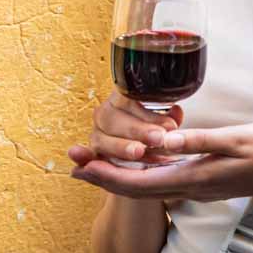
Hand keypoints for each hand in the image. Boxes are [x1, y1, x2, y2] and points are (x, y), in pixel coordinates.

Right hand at [67, 91, 182, 167]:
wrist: (141, 144)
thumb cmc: (154, 128)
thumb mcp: (164, 120)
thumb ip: (169, 117)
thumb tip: (175, 112)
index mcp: (122, 97)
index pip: (132, 102)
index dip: (149, 115)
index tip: (170, 126)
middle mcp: (105, 112)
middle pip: (114, 118)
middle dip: (138, 130)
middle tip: (159, 139)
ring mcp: (96, 133)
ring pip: (102, 138)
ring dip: (120, 146)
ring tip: (139, 152)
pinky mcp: (93, 152)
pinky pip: (85, 154)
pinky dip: (82, 155)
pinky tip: (77, 155)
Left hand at [70, 123, 252, 201]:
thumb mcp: (233, 139)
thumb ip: (197, 141)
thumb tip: (162, 142)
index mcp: (192, 177)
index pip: (138, 182)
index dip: (106, 175)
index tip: (80, 165)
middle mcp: (188, 188)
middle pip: (135, 189)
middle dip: (101, 176)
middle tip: (73, 162)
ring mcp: (194, 187)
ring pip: (146, 186)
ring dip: (116, 175)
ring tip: (92, 161)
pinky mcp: (200, 181)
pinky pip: (160, 181)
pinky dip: (138, 173)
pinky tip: (132, 161)